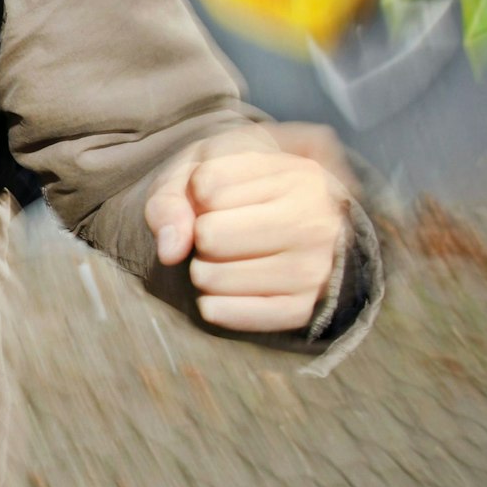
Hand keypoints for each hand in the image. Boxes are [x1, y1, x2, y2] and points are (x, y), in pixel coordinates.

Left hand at [144, 128, 349, 332]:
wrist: (287, 223)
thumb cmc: (236, 192)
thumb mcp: (200, 171)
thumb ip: (170, 200)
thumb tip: (170, 252)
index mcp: (297, 176)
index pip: (207, 186)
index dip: (198, 193)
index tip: (219, 197)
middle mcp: (316, 223)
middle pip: (210, 235)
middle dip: (200, 235)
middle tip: (222, 234)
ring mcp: (313, 270)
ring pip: (215, 277)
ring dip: (205, 271)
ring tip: (229, 259)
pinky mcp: (301, 310)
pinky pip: (231, 315)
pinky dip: (212, 306)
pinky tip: (223, 292)